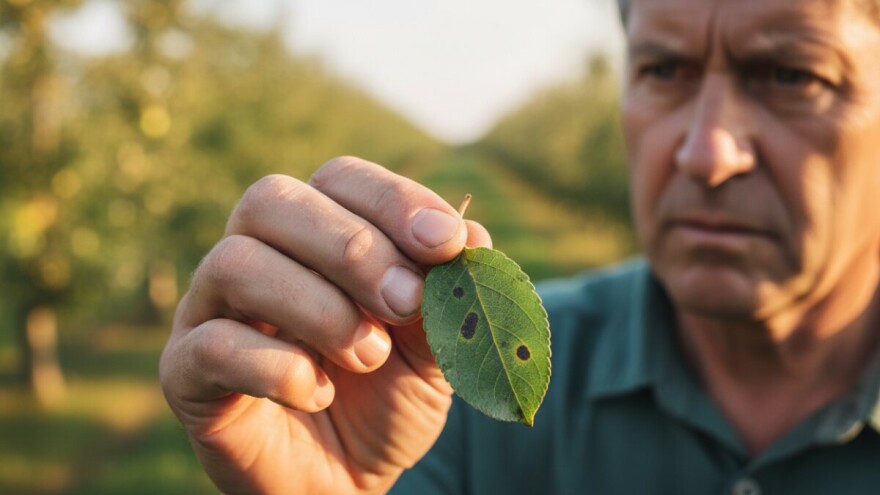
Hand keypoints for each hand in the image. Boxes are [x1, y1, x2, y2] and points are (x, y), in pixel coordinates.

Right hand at [159, 157, 491, 493]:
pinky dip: (280, 369)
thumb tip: (472, 233)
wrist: (348, 480)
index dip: (393, 200)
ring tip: (368, 355)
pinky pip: (212, 345)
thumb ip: (448, 294)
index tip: (447, 243)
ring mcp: (210, 309)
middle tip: (405, 303)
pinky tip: (318, 394)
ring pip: (235, 263)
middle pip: (271, 199)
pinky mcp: (186, 371)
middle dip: (352, 248)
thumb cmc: (388, 399)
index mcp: (316, 235)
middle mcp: (256, 255)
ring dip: (319, 309)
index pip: (339, 178)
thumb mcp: (436, 348)